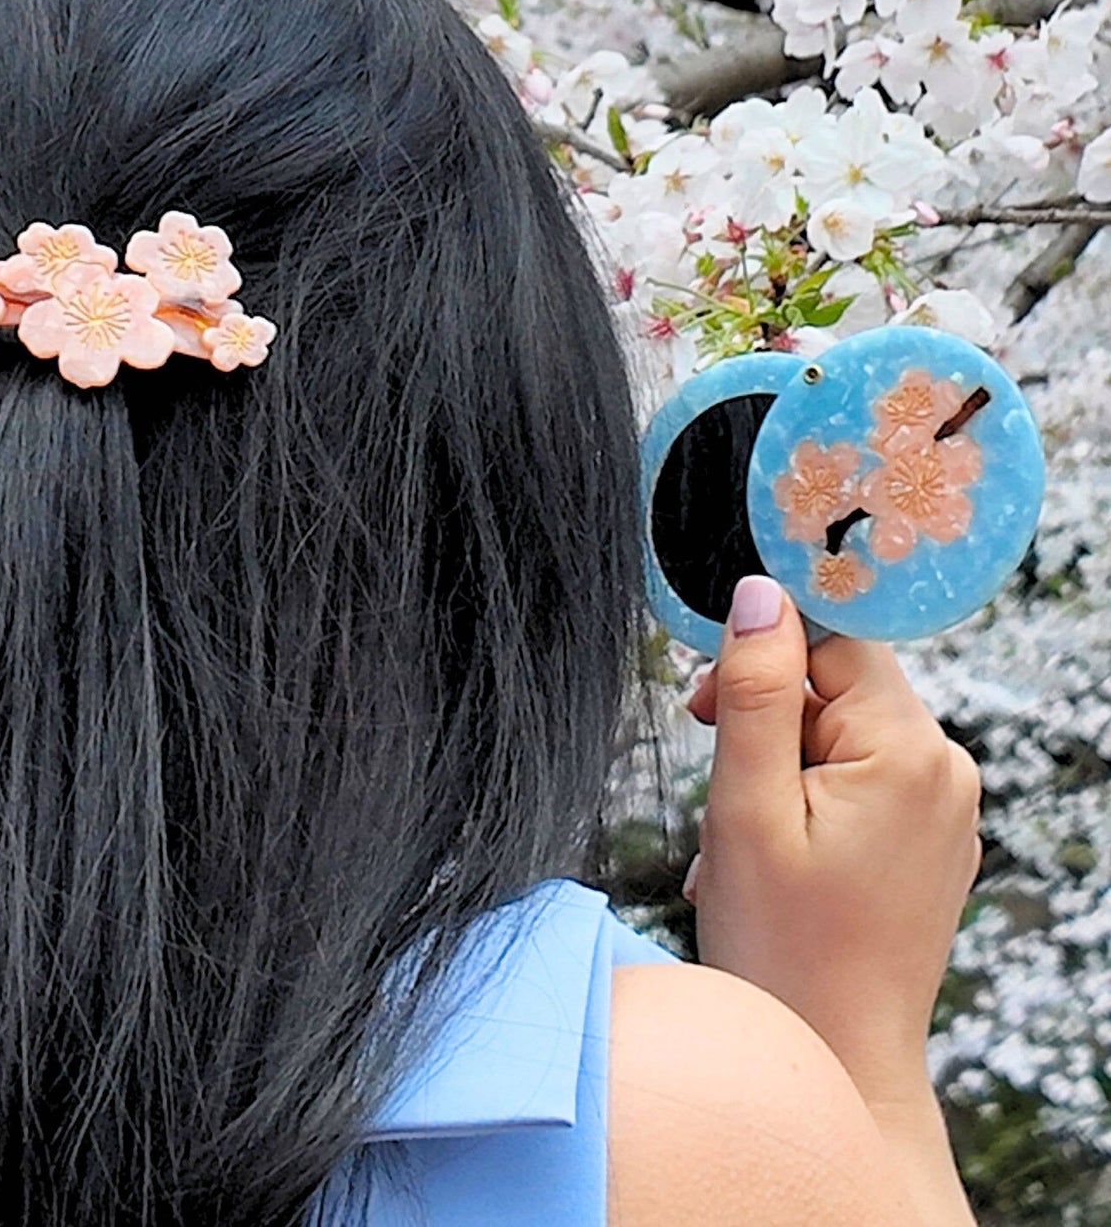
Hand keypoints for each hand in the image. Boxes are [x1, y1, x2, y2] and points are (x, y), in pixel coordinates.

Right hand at [682, 574, 982, 1104]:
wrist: (838, 1066)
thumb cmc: (784, 950)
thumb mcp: (747, 807)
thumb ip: (755, 689)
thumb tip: (757, 591)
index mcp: (911, 752)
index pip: (835, 640)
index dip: (762, 658)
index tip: (709, 708)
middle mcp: (948, 771)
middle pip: (838, 687)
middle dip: (766, 721)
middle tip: (720, 787)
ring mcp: (946, 811)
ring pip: (842, 734)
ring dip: (778, 768)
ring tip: (742, 842)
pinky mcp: (931, 843)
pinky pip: (861, 781)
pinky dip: (808, 802)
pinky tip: (775, 858)